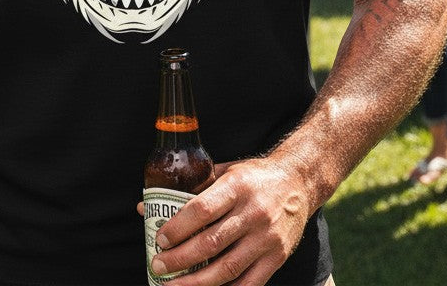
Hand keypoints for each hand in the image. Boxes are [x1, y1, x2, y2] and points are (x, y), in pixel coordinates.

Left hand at [147, 157, 312, 285]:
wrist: (299, 182)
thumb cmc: (254, 176)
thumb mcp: (225, 171)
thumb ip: (191, 189)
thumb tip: (147, 206)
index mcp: (237, 186)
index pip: (201, 210)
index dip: (177, 228)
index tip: (159, 239)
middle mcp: (253, 212)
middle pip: (210, 243)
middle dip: (180, 259)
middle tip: (158, 266)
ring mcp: (266, 238)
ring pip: (227, 268)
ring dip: (196, 282)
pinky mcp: (277, 257)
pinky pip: (249, 283)